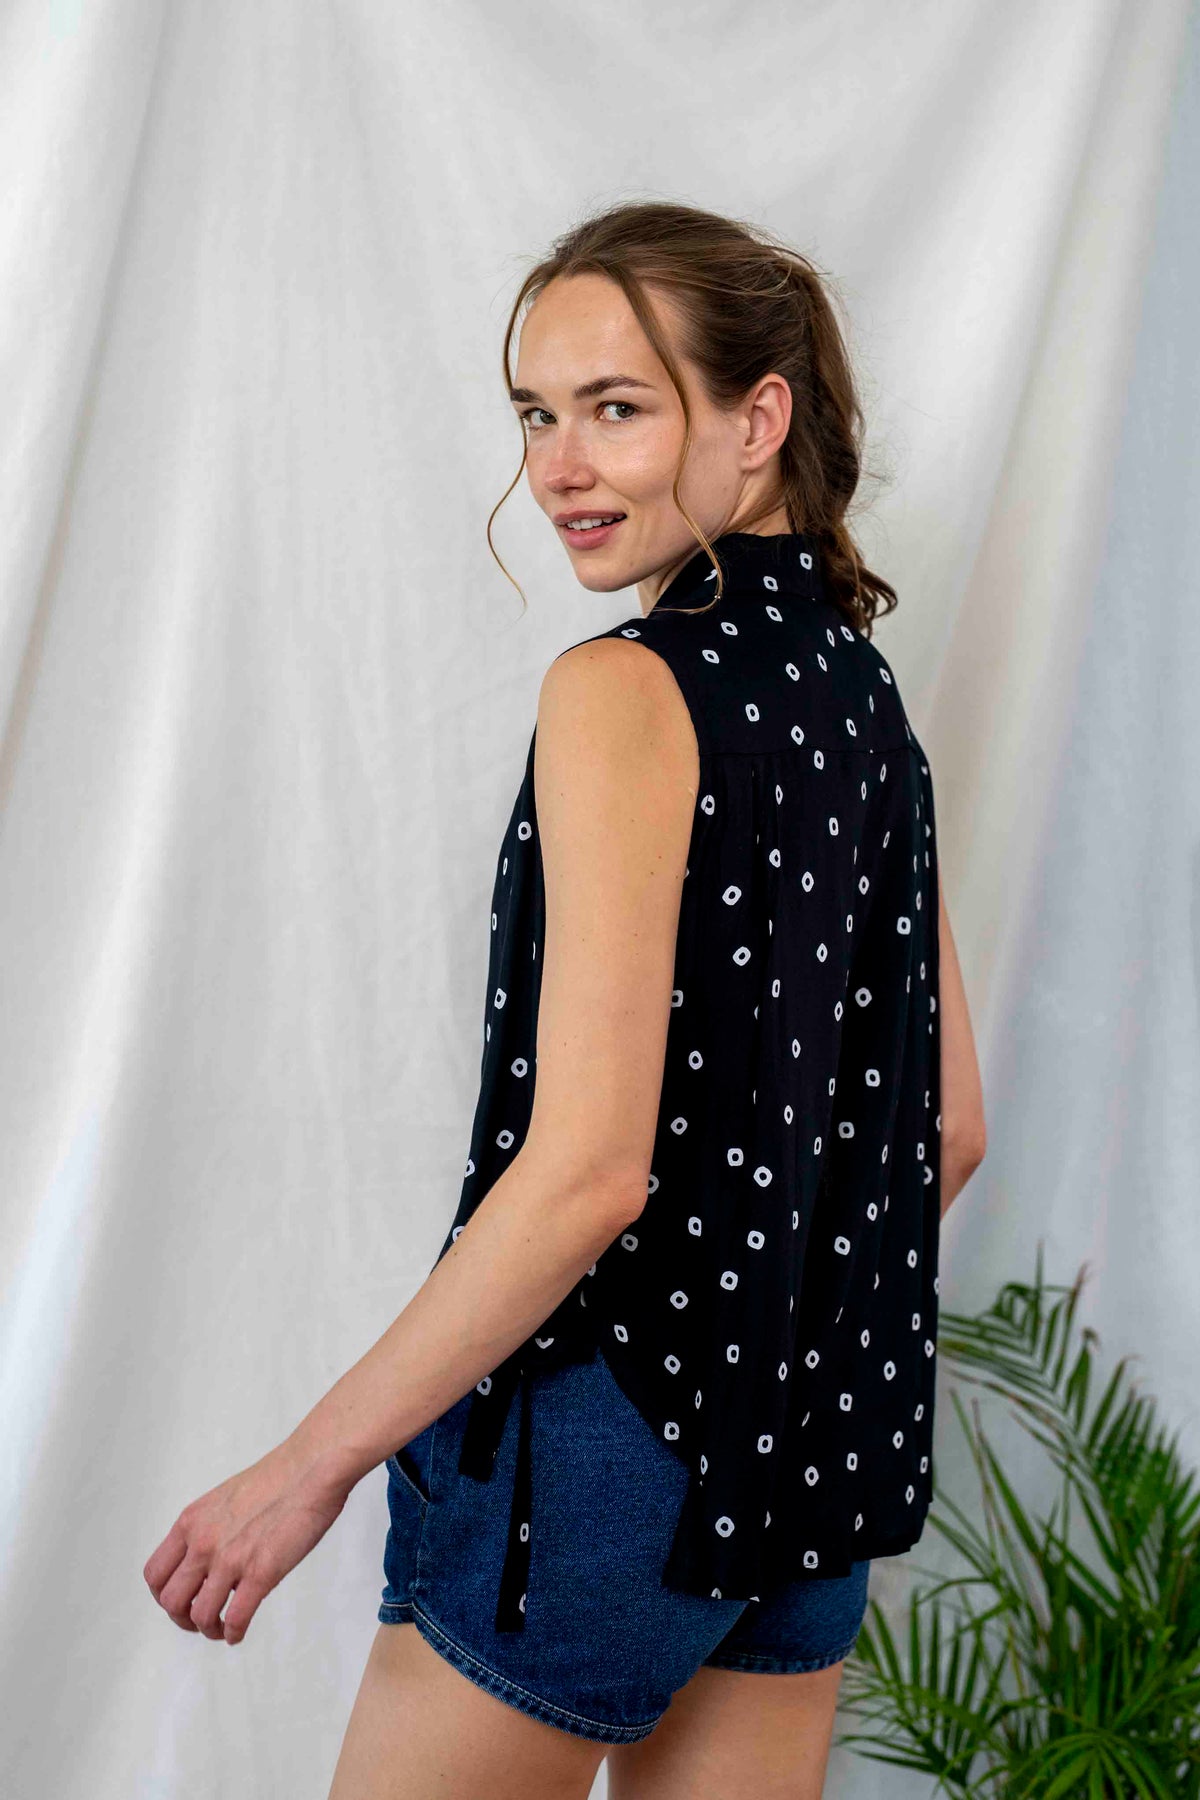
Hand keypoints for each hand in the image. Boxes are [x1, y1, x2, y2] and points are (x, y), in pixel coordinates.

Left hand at [142, 1438, 350, 1644]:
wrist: (311, 1466)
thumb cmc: (278, 1477)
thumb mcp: (225, 1498)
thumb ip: (209, 1527)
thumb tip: (209, 1559)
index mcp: (192, 1522)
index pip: (155, 1573)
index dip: (163, 1595)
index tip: (181, 1600)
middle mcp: (203, 1542)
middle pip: (170, 1601)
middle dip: (182, 1618)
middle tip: (199, 1620)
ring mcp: (230, 1559)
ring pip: (199, 1616)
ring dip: (209, 1630)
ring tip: (221, 1630)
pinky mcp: (261, 1573)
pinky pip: (236, 1618)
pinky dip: (233, 1633)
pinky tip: (239, 1633)